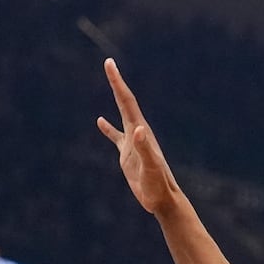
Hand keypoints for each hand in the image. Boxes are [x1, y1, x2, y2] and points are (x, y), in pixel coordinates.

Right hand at [97, 58, 182, 215]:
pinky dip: (108, 128)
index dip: (118, 83)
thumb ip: (144, 149)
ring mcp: (132, 143)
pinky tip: (100, 121)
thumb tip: (137, 129)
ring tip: (110, 82)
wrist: (163, 199)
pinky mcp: (128, 155)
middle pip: (125, 102)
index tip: (109, 64)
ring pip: (121, 115)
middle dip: (116, 83)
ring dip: (115, 99)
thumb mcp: (151, 167)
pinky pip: (115, 137)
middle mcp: (137, 132)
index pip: (127, 101)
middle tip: (109, 64)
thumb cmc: (158, 185)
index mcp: (141, 131)